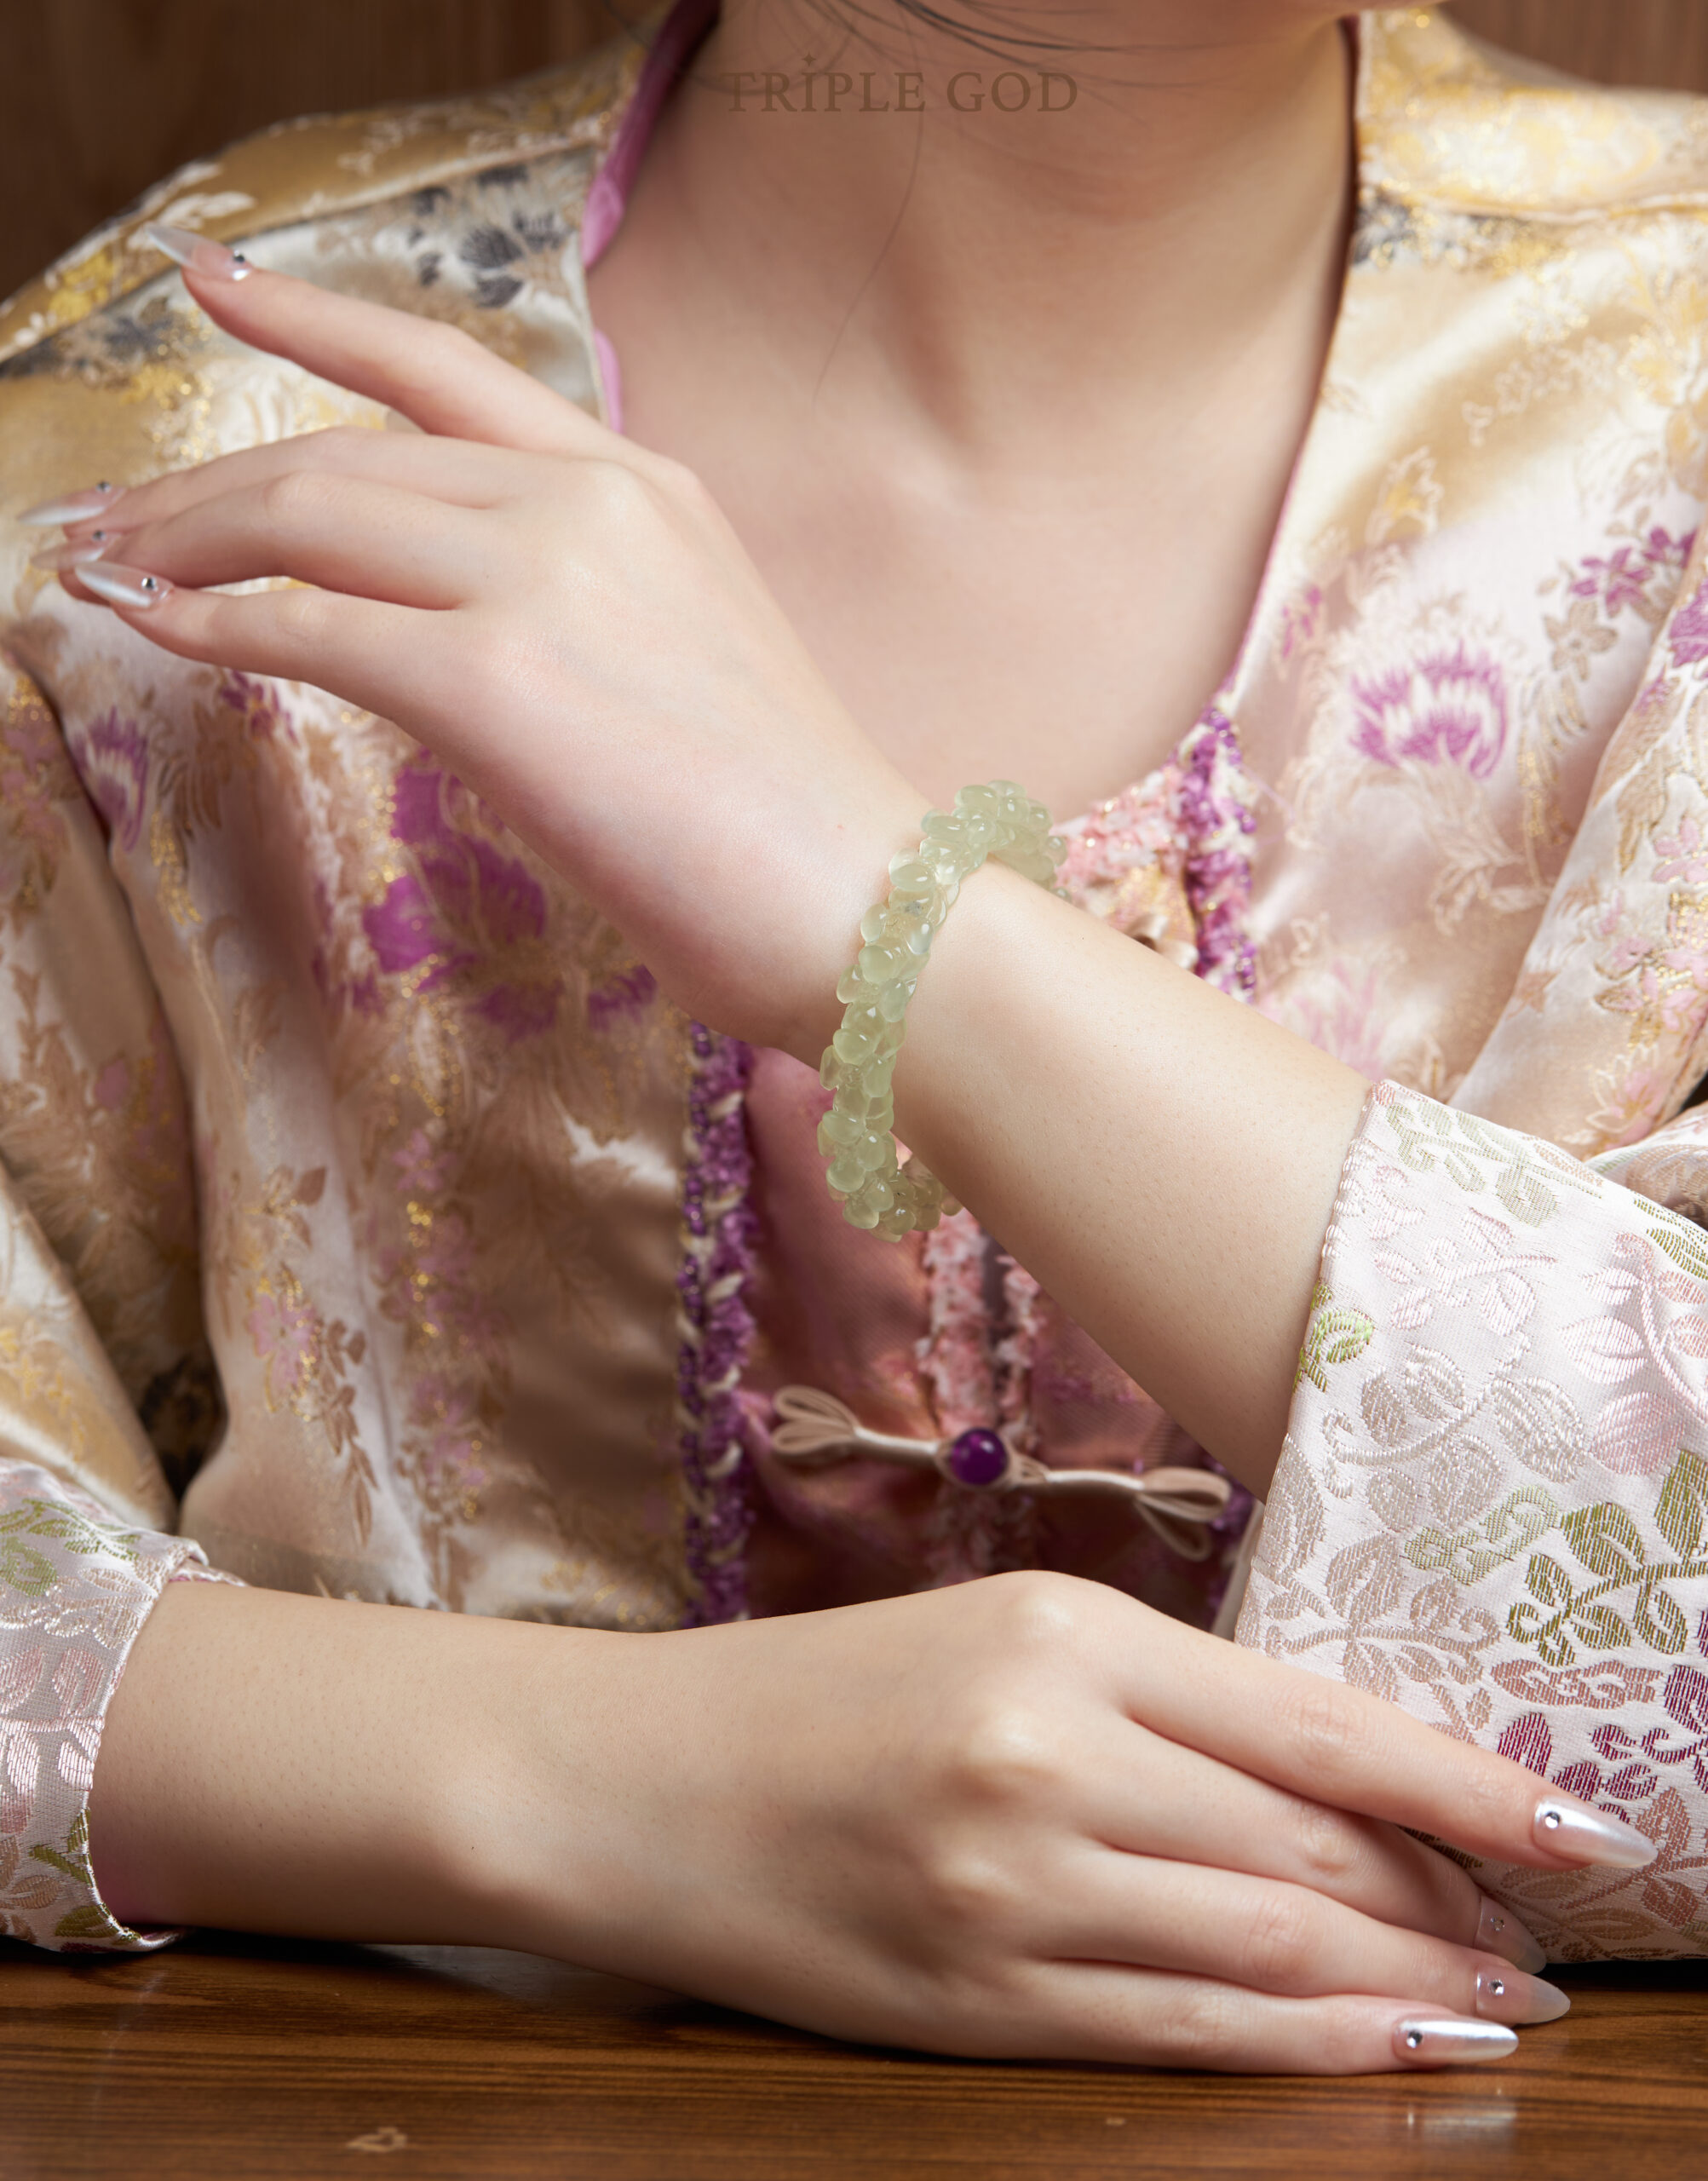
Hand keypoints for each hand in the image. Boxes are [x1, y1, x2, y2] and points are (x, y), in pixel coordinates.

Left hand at [49, 253, 917, 1057]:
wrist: (866, 907)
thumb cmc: (784, 825)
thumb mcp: (675, 661)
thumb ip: (563, 611)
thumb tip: (421, 636)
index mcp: (644, 487)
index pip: (445, 373)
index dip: (314, 315)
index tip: (221, 284)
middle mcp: (589, 500)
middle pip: (347, 452)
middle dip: (209, 483)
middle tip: (122, 517)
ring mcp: (545, 578)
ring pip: (312, 517)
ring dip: (189, 541)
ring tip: (114, 567)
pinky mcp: (499, 677)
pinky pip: (311, 626)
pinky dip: (217, 623)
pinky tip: (162, 632)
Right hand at [502, 1571, 1619, 2070]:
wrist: (635, 1779)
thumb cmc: (827, 1689)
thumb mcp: (1001, 1632)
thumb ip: (1166, 1696)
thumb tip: (1349, 1773)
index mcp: (1061, 1633)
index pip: (1317, 1720)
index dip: (1464, 1782)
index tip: (1576, 1826)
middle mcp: (1048, 1757)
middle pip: (1311, 1844)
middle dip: (1451, 1896)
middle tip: (1544, 1929)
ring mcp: (1011, 1891)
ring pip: (1269, 1946)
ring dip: (1407, 1984)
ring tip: (1503, 2003)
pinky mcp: (976, 2003)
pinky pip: (1184, 2031)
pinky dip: (1308, 2048)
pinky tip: (1394, 2052)